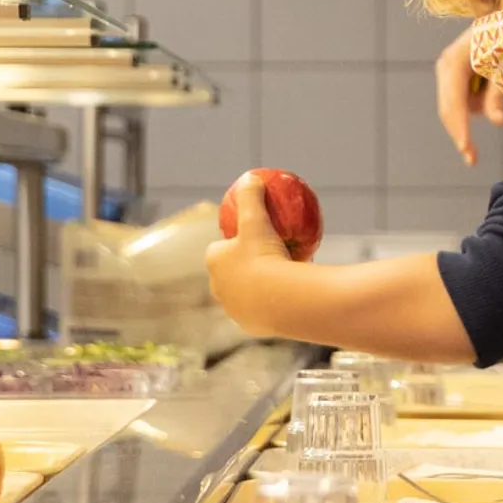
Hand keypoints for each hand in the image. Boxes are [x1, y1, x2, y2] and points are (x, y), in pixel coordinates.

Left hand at [205, 172, 292, 334]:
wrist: (280, 299)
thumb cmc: (264, 255)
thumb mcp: (257, 220)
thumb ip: (252, 197)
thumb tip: (251, 177)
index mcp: (215, 263)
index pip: (218, 249)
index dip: (233, 243)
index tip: (251, 237)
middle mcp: (218, 288)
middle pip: (227, 273)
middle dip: (241, 267)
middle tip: (264, 257)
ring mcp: (233, 309)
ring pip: (242, 294)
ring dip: (255, 288)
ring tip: (277, 279)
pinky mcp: (249, 326)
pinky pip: (261, 311)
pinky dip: (270, 304)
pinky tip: (288, 297)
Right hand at [435, 30, 502, 165]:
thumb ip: (499, 93)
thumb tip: (498, 121)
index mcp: (454, 61)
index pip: (452, 104)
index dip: (459, 130)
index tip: (466, 150)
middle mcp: (446, 66)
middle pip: (448, 110)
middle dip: (461, 133)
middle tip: (472, 159)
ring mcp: (449, 70)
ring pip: (457, 107)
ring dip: (477, 110)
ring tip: (501, 87)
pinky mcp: (456, 74)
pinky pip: (464, 100)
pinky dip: (478, 103)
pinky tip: (493, 85)